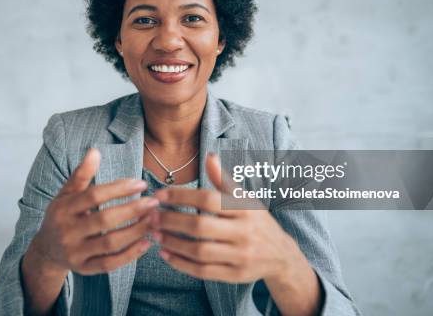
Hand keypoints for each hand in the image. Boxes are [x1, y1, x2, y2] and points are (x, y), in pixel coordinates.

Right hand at [31, 148, 158, 274]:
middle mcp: (67, 232)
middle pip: (104, 220)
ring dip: (136, 231)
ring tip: (154, 220)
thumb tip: (95, 151)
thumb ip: (81, 174)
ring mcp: (76, 253)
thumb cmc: (62, 216)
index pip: (94, 196)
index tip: (141, 184)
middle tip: (153, 202)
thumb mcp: (66, 194)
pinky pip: (110, 264)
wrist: (46, 250)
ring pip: (110, 244)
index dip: (119, 189)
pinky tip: (147, 242)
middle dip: (132, 210)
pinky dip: (130, 255)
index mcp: (63, 209)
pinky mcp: (84, 269)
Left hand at [151, 153, 303, 284]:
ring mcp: (240, 256)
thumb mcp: (245, 199)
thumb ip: (224, 180)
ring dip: (173, 243)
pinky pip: (203, 271)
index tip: (159, 195)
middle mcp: (244, 232)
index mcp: (245, 208)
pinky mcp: (235, 275)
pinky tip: (166, 254)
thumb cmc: (256, 221)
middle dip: (171, 221)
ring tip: (155, 234)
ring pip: (200, 251)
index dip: (181, 196)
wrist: (281, 255)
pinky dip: (181, 264)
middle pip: (201, 227)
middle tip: (151, 216)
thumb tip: (210, 156)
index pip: (208, 200)